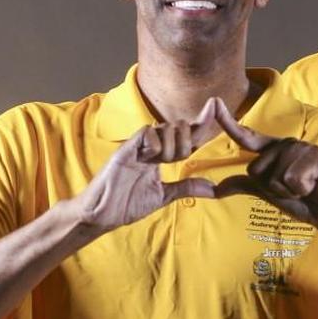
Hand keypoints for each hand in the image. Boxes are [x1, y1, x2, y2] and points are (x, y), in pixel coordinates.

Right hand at [74, 100, 218, 233]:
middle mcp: (151, 145)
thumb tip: (213, 189)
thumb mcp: (164, 195)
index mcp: (161, 154)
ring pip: (167, 128)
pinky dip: (155, 146)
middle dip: (186, 144)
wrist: (101, 215)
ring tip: (159, 163)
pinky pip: (148, 134)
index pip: (187, 135)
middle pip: (181, 127)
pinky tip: (147, 159)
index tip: (216, 104)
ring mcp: (138, 145)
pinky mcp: (126, 148)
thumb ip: (186, 187)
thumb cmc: (127, 204)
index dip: (202, 122)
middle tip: (174, 161)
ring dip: (172, 148)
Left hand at [211, 99, 317, 227]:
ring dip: (287, 191)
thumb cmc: (300, 200)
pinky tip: (312, 186)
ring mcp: (301, 146)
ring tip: (304, 188)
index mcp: (273, 149)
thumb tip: (214, 187)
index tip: (213, 102)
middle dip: (271, 189)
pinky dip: (300, 190)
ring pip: (273, 177)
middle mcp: (286, 143)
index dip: (227, 121)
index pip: (246, 136)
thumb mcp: (266, 192)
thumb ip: (242, 185)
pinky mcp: (315, 154)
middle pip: (255, 170)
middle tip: (292, 190)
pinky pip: (291, 179)